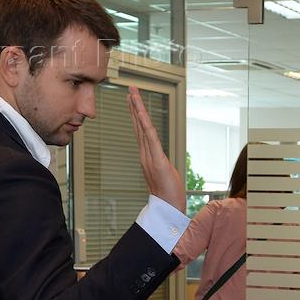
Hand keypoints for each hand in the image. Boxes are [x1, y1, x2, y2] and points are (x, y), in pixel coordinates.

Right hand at [128, 87, 185, 211]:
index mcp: (148, 156)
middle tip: (131, 90)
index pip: (142, 132)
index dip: (137, 115)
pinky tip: (141, 112)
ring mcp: (149, 157)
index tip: (133, 101)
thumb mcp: (166, 175)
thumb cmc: (169, 196)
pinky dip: (145, 124)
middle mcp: (145, 154)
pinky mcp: (157, 160)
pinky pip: (150, 138)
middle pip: (139, 126)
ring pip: (143, 128)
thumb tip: (162, 163)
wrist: (168, 209)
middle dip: (135, 107)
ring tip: (133, 94)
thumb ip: (162, 166)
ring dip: (138, 110)